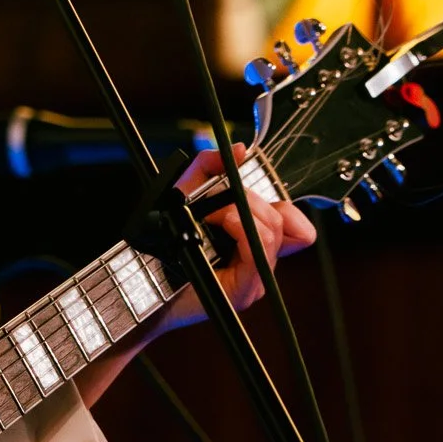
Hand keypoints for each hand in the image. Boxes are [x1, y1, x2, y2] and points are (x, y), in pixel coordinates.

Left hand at [158, 143, 316, 330]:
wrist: (144, 274)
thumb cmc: (165, 239)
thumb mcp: (185, 192)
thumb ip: (209, 165)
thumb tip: (240, 150)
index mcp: (254, 240)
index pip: (297, 226)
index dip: (285, 206)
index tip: (249, 190)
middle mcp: (258, 260)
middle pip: (282, 222)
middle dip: (249, 201)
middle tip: (217, 205)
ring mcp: (254, 278)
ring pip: (271, 235)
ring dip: (241, 213)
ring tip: (213, 216)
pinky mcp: (243, 291)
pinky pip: (258, 256)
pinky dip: (243, 231)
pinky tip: (226, 224)